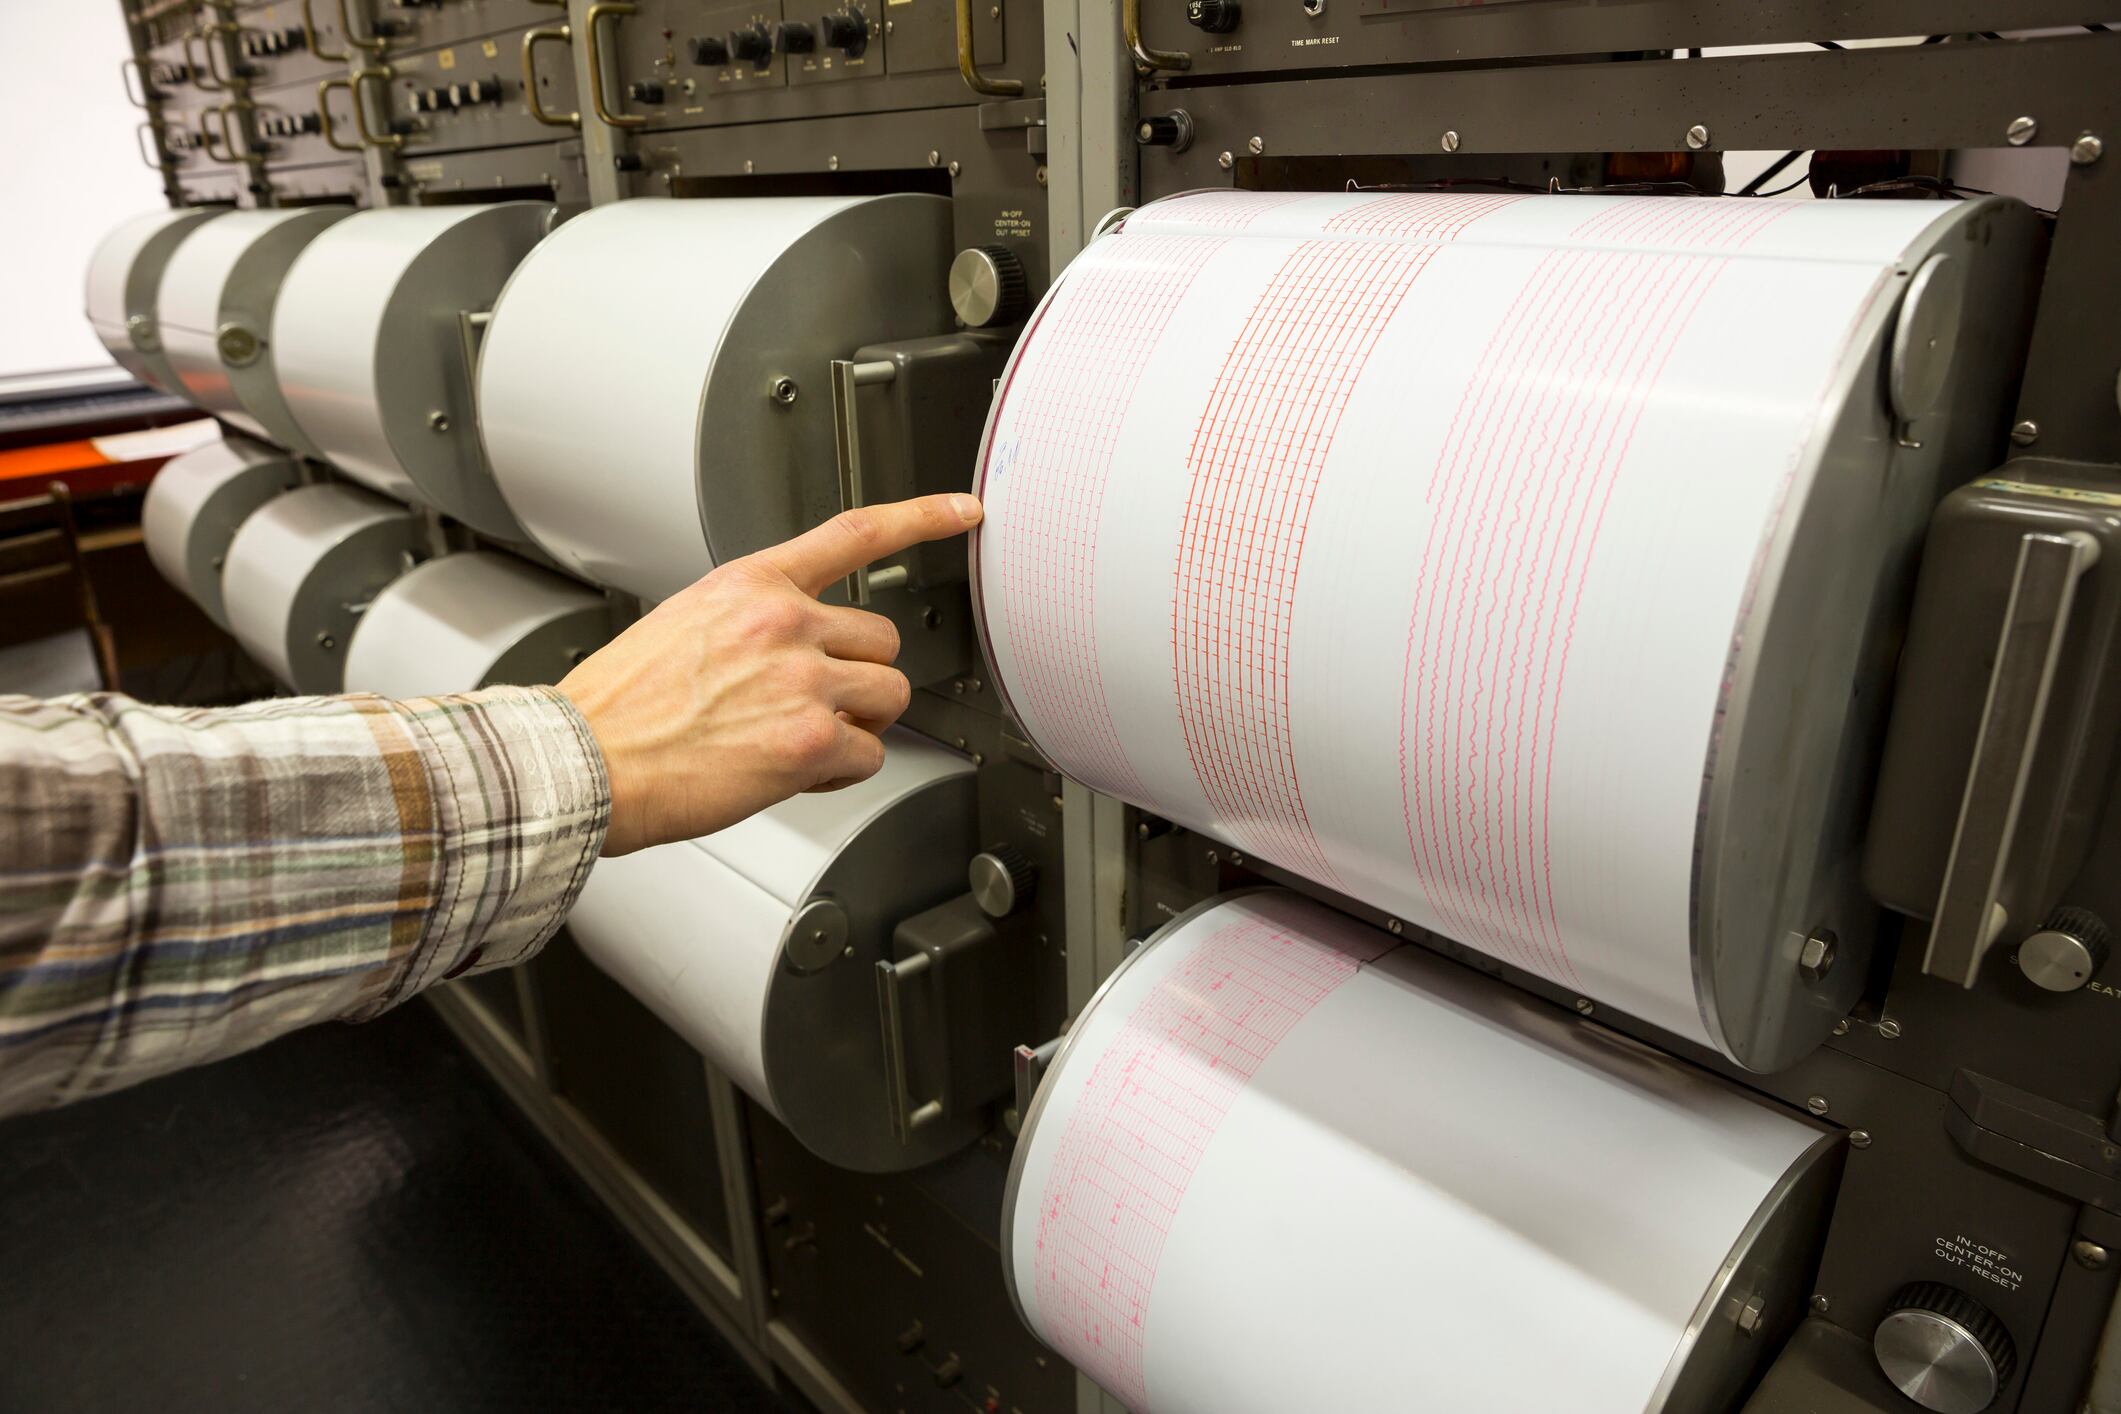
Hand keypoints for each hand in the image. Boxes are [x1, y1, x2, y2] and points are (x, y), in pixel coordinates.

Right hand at [558, 493, 982, 855]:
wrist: (585, 761)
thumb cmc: (620, 707)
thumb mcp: (683, 624)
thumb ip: (751, 623)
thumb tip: (794, 646)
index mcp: (751, 584)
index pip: (854, 534)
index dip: (920, 517)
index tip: (961, 510)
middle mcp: (784, 621)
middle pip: (883, 641)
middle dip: (859, 678)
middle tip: (811, 705)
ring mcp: (802, 679)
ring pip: (888, 697)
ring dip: (858, 724)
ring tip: (799, 740)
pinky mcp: (811, 738)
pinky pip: (868, 756)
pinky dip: (838, 773)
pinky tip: (792, 772)